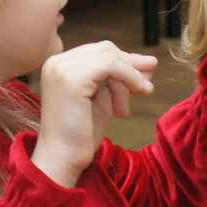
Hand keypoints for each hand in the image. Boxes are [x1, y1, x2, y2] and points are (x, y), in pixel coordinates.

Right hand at [33, 42, 158, 186]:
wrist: (63, 156)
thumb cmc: (82, 132)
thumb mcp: (104, 98)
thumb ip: (120, 80)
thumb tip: (149, 62)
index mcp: (60, 65)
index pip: (99, 52)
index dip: (125, 62)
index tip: (144, 78)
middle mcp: (57, 62)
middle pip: (106, 50)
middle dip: (130, 67)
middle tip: (147, 85)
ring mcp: (62, 68)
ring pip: (110, 56)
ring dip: (130, 76)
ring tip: (141, 95)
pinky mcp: (72, 77)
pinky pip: (110, 65)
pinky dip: (129, 77)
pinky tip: (138, 91)